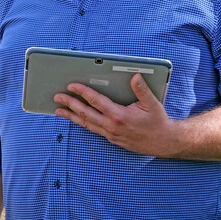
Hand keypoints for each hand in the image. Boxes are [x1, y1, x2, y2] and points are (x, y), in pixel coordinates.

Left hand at [54, 72, 178, 156]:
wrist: (163, 143)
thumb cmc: (158, 122)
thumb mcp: (152, 103)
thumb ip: (141, 89)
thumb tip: (135, 76)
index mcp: (119, 116)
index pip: (96, 101)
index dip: (82, 92)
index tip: (71, 86)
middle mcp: (112, 126)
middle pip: (85, 114)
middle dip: (69, 104)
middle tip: (57, 97)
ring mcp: (110, 134)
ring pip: (86, 124)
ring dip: (71, 116)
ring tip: (59, 110)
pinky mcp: (112, 139)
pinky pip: (93, 129)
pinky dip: (82, 123)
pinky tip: (77, 119)